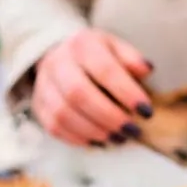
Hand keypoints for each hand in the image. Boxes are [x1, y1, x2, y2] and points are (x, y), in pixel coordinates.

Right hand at [32, 28, 153, 145]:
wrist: (62, 55)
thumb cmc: (99, 55)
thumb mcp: (118, 48)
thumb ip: (133, 59)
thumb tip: (146, 70)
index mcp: (83, 44)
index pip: (104, 69)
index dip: (127, 92)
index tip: (146, 111)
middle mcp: (58, 62)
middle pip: (79, 93)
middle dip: (109, 116)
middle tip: (133, 130)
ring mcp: (45, 84)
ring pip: (64, 114)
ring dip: (95, 131)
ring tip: (118, 138)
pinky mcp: (39, 105)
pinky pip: (54, 127)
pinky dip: (79, 138)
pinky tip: (99, 141)